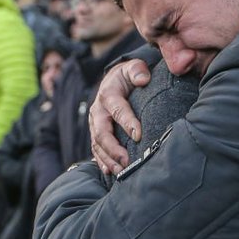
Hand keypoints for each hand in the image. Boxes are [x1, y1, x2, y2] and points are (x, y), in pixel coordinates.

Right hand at [90, 59, 151, 174]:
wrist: (114, 81)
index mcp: (108, 94)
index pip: (117, 109)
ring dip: (108, 158)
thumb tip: (143, 79)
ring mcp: (95, 123)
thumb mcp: (133, 67)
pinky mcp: (95, 132)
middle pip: (101, 132)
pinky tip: (110, 171)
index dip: (127, 122)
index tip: (138, 135)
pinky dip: (101, 161)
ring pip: (97, 143)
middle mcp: (98, 110)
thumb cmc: (128, 76)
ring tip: (120, 171)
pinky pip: (95, 148)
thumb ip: (138, 70)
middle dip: (113, 148)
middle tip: (127, 161)